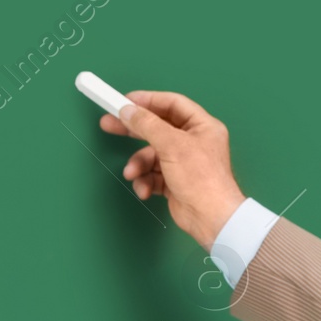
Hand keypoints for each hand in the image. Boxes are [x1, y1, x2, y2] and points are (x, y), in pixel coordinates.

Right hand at [98, 90, 246, 250]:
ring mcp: (184, 163)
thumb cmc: (202, 180)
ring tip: (132, 173)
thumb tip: (128, 111)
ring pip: (152, 155)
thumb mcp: (171, 145)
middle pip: (157, 128)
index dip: (147, 101)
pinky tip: (145, 189)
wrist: (211, 219)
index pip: (172, 104)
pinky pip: (154, 175)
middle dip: (133, 130)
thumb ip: (147, 125)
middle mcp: (194, 142)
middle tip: (109, 124)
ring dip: (138, 165)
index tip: (124, 101)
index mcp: (202, 126)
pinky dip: (146, 181)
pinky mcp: (176, 182)